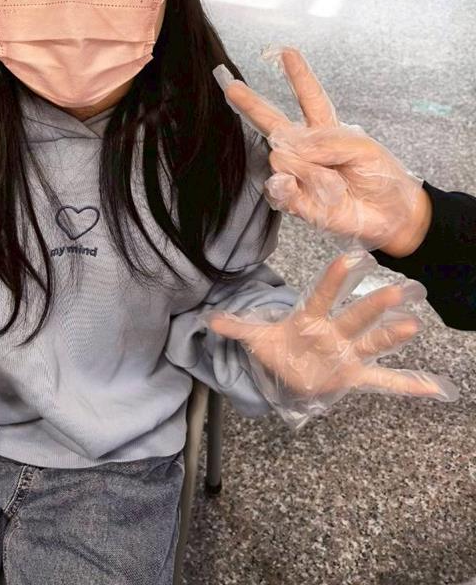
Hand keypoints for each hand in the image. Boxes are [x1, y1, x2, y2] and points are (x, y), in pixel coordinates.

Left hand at [206, 250, 457, 428]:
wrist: (292, 374)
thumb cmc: (280, 349)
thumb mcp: (258, 338)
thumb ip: (238, 327)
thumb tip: (210, 318)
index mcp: (310, 318)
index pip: (323, 294)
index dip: (334, 278)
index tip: (349, 257)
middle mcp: (334, 332)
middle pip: (355, 316)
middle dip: (373, 304)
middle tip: (396, 286)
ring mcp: (347, 353)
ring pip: (372, 341)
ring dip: (391, 334)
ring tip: (413, 324)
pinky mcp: (354, 375)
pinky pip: (384, 381)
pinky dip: (408, 384)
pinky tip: (433, 387)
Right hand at [215, 47, 431, 255]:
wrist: (393, 216)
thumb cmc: (382, 177)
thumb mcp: (364, 148)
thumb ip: (329, 142)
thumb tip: (294, 149)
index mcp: (326, 130)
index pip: (309, 97)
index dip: (298, 75)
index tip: (287, 53)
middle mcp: (306, 150)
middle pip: (272, 122)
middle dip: (250, 104)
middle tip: (231, 88)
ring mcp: (298, 174)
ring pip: (280, 158)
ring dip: (306, 169)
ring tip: (333, 183)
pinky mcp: (295, 200)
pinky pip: (277, 189)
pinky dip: (283, 188)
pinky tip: (289, 185)